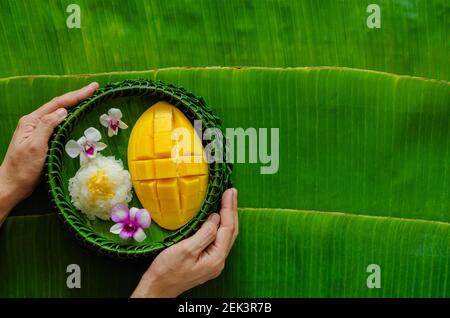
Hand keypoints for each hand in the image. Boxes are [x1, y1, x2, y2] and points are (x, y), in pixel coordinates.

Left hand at [0, 82, 98, 223]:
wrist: (12, 186)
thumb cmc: (22, 168)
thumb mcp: (35, 146)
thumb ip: (47, 126)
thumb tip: (63, 111)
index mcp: (32, 121)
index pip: (57, 104)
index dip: (76, 95)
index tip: (93, 88)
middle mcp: (35, 123)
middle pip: (59, 105)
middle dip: (77, 96)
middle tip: (94, 90)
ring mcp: (38, 131)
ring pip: (59, 114)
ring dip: (75, 106)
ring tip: (89, 99)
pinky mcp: (43, 140)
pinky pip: (59, 125)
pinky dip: (71, 118)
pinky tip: (78, 118)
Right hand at [132, 188, 238, 297]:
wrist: (158, 288)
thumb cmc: (167, 269)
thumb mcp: (186, 249)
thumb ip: (205, 233)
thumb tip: (216, 217)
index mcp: (216, 258)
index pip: (227, 228)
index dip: (229, 208)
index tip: (229, 191)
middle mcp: (219, 261)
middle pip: (231, 231)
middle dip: (231, 210)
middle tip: (232, 191)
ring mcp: (214, 262)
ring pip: (226, 235)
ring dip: (228, 217)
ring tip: (228, 200)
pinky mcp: (207, 260)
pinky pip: (219, 239)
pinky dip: (221, 225)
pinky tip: (218, 217)